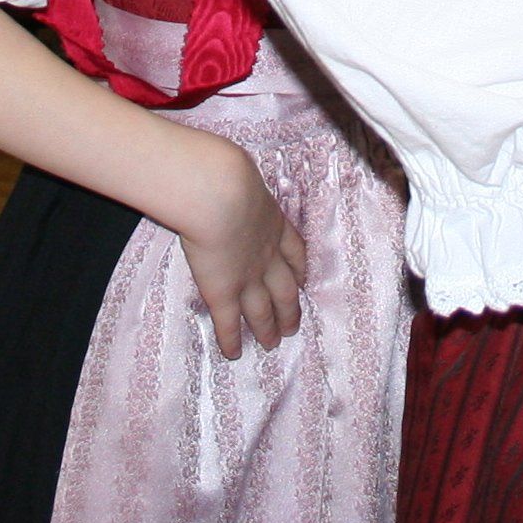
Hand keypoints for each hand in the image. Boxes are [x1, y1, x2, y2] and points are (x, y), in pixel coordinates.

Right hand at [158, 127, 306, 357]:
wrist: (220, 194)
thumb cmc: (228, 175)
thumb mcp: (240, 174)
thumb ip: (239, 182)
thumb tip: (225, 168)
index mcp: (274, 224)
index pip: (294, 252)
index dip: (298, 269)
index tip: (303, 280)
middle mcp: (267, 256)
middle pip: (285, 288)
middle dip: (290, 309)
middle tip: (293, 326)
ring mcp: (247, 277)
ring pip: (263, 311)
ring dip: (268, 328)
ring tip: (272, 344)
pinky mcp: (224, 292)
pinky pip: (229, 323)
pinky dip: (232, 339)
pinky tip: (233, 354)